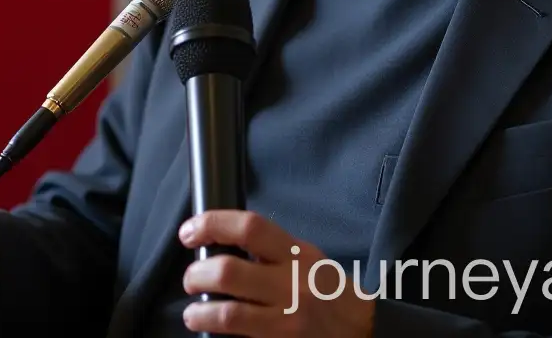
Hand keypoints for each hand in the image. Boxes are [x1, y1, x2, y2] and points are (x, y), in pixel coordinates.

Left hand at [178, 210, 374, 336]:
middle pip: (230, 271)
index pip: (249, 228)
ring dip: (200, 311)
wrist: (362, 330)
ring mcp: (286, 319)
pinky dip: (219, 333)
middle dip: (198, 274)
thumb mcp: (307, 257)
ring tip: (193, 312)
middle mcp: (291, 283)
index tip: (189, 231)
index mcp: (296, 253)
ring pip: (229, 313)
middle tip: (191, 278)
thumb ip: (272, 249)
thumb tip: (226, 240)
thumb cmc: (328, 290)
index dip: (213, 224)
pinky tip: (211, 330)